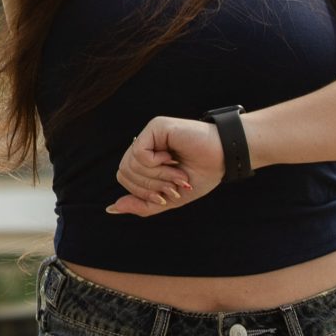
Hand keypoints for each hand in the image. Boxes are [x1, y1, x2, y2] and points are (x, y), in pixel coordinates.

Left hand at [106, 114, 226, 215]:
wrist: (223, 159)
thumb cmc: (201, 175)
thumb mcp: (169, 199)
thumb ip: (142, 204)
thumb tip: (112, 208)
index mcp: (145, 159)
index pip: (124, 178)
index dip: (142, 192)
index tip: (167, 195)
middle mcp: (144, 144)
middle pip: (124, 172)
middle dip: (150, 186)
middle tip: (175, 183)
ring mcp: (148, 134)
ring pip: (131, 164)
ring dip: (157, 176)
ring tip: (177, 171)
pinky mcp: (155, 127)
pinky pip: (140, 153)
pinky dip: (156, 164)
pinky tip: (172, 157)